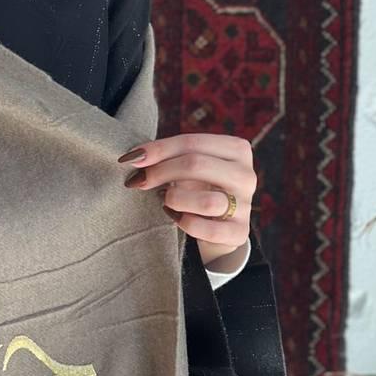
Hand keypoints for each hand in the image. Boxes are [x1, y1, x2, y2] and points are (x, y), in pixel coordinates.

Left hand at [118, 133, 255, 268]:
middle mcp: (246, 175)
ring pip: (206, 201)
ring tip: (164, 200)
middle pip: (196, 165)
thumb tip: (135, 157)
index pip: (192, 143)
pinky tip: (175, 217)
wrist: (218, 227)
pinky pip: (207, 229)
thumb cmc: (197, 188)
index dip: (158, 150)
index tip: (130, 159)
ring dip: (175, 199)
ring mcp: (245, 205)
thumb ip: (168, 158)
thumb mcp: (188, 168)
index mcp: (237, 149)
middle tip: (138, 181)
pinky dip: (185, 223)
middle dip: (160, 172)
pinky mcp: (238, 232)